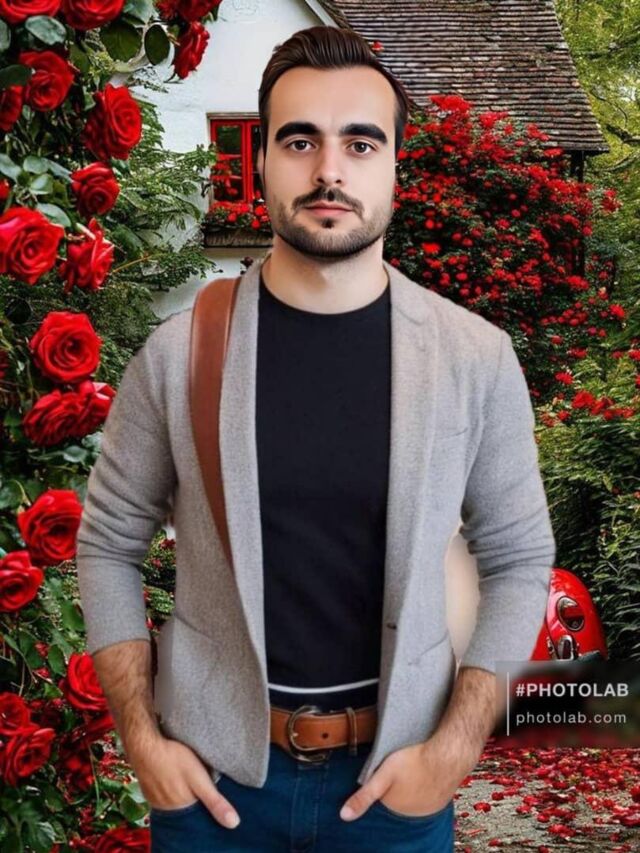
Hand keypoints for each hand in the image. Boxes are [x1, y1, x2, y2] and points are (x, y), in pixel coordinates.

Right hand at [130, 732, 239, 828]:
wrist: (144, 744)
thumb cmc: (174, 758)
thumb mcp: (199, 779)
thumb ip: (215, 801)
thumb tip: (233, 824)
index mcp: (182, 808)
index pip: (199, 814)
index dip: (207, 806)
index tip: (213, 797)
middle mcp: (167, 808)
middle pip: (187, 807)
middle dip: (195, 799)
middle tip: (201, 784)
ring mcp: (155, 799)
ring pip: (175, 800)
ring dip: (182, 793)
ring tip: (188, 780)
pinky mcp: (148, 788)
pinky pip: (163, 793)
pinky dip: (171, 788)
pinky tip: (175, 776)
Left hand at [339, 737, 479, 820]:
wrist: (448, 754)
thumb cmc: (415, 761)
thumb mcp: (382, 775)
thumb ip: (364, 796)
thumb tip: (344, 816)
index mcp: (396, 808)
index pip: (383, 795)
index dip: (383, 780)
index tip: (387, 768)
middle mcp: (413, 813)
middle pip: (399, 796)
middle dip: (399, 784)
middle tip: (403, 765)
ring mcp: (429, 807)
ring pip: (414, 795)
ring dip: (413, 784)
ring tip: (415, 766)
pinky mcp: (442, 800)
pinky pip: (429, 794)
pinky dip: (427, 784)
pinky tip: (427, 771)